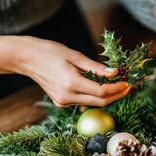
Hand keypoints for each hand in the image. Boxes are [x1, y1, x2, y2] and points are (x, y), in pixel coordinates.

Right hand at [0, 35, 130, 106]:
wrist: (26, 58)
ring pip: (92, 103)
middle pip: (99, 102)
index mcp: (71, 83)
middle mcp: (67, 96)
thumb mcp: (75, 55)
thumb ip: (95, 67)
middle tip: (128, 87)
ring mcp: (63, 102)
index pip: (101, 92)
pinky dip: (94, 96)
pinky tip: (100, 87)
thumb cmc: (50, 51)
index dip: (117, 89)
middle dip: (116, 95)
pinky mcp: (61, 102)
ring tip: (118, 85)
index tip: (128, 83)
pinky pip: (83, 101)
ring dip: (107, 96)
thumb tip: (114, 73)